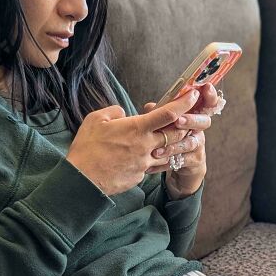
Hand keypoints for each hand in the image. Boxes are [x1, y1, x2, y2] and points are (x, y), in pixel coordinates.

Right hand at [65, 90, 201, 196]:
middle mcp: (145, 146)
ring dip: (173, 145)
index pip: (168, 113)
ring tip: (170, 139)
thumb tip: (124, 113)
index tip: (193, 95)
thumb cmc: (86, 148)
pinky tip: (151, 156)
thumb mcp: (96, 120)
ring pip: (169, 152)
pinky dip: (156, 160)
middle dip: (185, 125)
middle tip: (188, 119)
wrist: (82, 179)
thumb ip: (114, 112)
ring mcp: (145, 163)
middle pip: (176, 134)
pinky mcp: (140, 176)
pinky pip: (154, 166)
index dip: (184, 103)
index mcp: (136, 128)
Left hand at [142, 83, 221, 197]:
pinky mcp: (194, 161)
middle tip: (178, 120)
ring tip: (158, 150)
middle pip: (204, 121)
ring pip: (191, 143)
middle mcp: (199, 129)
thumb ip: (159, 113)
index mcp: (194, 115)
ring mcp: (198, 145)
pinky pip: (182, 161)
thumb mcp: (165, 123)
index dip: (209, 95)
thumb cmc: (171, 137)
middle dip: (191, 120)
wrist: (179, 164)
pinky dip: (166, 162)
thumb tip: (150, 107)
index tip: (206, 87)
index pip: (207, 102)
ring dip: (174, 145)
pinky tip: (152, 164)